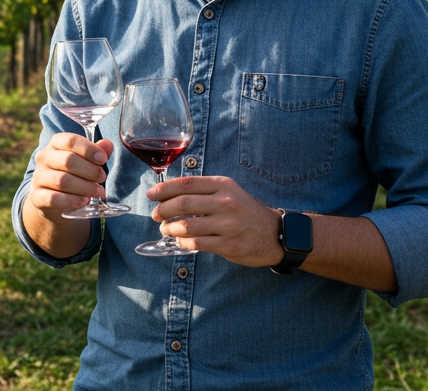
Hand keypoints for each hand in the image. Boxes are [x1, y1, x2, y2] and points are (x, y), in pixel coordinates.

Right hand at [26, 133, 114, 218]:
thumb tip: (108, 144)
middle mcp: (44, 158)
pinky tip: (85, 201)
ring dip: (84, 187)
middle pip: (68, 160)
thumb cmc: (73, 174)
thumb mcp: (85, 160)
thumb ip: (97, 152)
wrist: (53, 200)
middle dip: (90, 170)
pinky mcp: (37, 197)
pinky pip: (54, 198)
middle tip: (102, 177)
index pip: (70, 140)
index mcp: (55, 144)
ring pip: (62, 180)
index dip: (88, 149)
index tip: (103, 159)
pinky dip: (72, 200)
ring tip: (98, 191)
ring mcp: (39, 177)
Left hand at [148, 175, 283, 266]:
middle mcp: (226, 202)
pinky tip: (180, 241)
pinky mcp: (230, 244)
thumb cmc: (246, 212)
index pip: (187, 183)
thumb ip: (204, 191)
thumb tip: (170, 194)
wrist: (276, 233)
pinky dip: (183, 242)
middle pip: (183, 203)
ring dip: (170, 228)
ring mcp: (229, 224)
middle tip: (156, 215)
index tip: (151, 195)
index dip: (164, 189)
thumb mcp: (229, 192)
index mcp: (223, 185)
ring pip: (187, 225)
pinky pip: (197, 243)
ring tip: (166, 229)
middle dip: (163, 210)